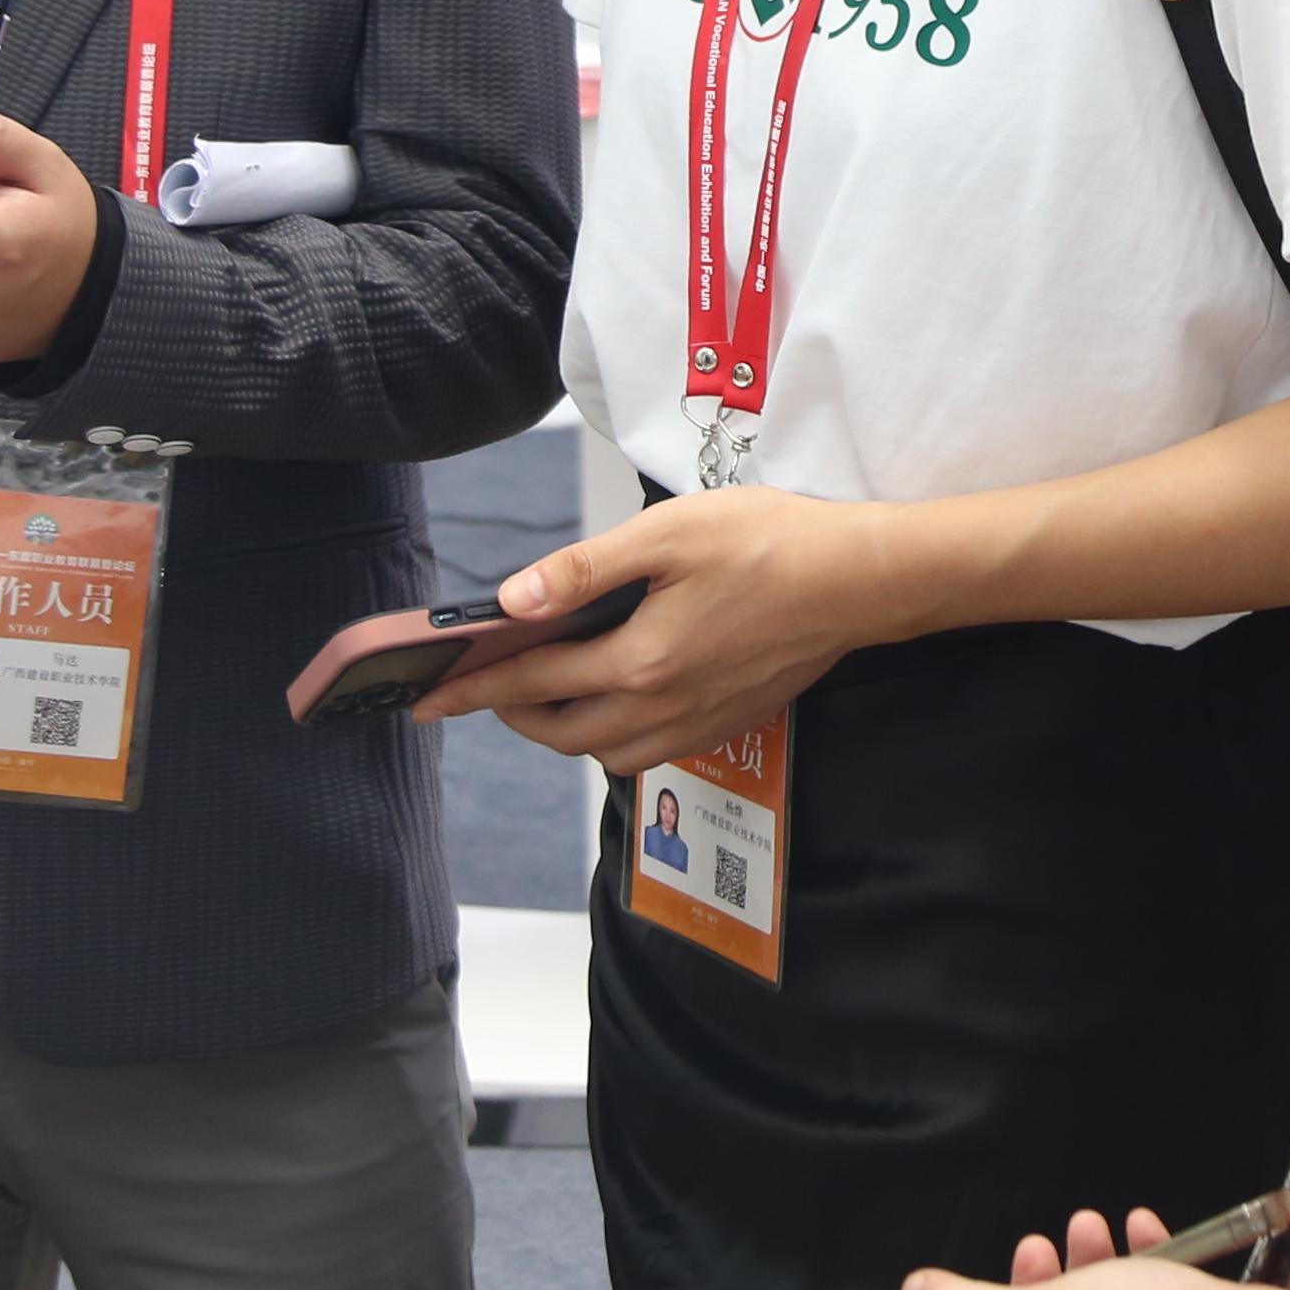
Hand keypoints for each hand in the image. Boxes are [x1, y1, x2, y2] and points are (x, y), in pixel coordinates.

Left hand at [416, 488, 907, 776]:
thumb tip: (513, 601)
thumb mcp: (666, 535)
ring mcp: (699, 723)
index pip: (531, 682)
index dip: (473, 686)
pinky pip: (651, 752)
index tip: (429, 697)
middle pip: (563, 733)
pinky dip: (614, 738)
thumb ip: (584, 571)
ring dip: (563, 732)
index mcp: (639, 662)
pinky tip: (617, 702)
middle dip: (513, 715)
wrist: (860, 580)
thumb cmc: (769, 543)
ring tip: (544, 696)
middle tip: (482, 690)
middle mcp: (664, 708)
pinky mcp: (729, 722)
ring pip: (607, 753)